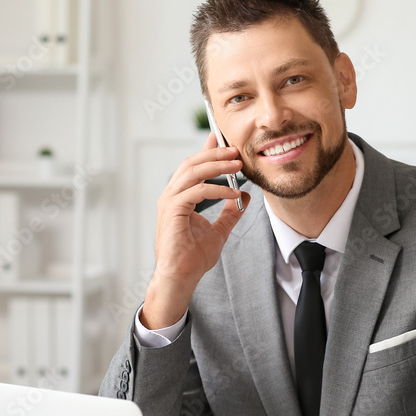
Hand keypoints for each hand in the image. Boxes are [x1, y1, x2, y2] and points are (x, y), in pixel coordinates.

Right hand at [142, 135, 249, 328]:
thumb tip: (245, 198)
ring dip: (217, 166)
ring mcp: (170, 202)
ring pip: (193, 172)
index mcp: (179, 197)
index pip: (194, 167)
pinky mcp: (173, 210)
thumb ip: (230, 213)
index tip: (221, 138)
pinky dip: (217, 189)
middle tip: (235, 150)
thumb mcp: (219, 231)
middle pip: (192, 164)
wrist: (181, 276)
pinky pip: (197, 191)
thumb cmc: (193, 258)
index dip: (207, 151)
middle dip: (215, 154)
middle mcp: (172, 195)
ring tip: (237, 164)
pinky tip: (233, 192)